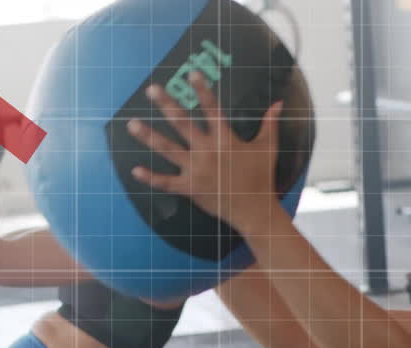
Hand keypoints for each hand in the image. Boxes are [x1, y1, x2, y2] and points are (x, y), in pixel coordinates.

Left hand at [127, 71, 283, 227]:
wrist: (254, 210)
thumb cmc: (261, 177)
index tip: (192, 74)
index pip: (212, 109)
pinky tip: (135, 170)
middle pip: (182, 124)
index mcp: (224, 139)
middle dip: (166, 105)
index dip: (202, 91)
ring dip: (149, 136)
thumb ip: (269, 123)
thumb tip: (278, 103)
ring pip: (168, 150)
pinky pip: (167, 182)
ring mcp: (196, 170)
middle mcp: (207, 151)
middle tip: (151, 89)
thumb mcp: (267, 147)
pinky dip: (151, 178)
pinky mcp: (190, 188)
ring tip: (132, 124)